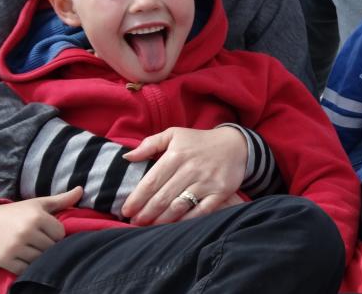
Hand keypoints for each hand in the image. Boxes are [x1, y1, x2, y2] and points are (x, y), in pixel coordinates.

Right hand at [0, 187, 81, 274]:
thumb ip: (62, 199)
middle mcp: (26, 232)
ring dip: (39, 256)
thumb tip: (81, 189)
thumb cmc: (19, 212)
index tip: (48, 230)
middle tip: (40, 240)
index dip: (56, 233)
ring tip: (33, 248)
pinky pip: (25, 269)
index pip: (60, 234)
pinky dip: (27, 266)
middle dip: (48, 245)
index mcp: (37, 218)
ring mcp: (15, 247)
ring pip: (40, 259)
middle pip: (51, 247)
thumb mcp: (39, 204)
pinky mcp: (5, 260)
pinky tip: (25, 256)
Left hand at [121, 126, 247, 225]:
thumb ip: (150, 144)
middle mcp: (191, 168)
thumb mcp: (174, 134)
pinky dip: (186, 220)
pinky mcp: (221, 192)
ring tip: (150, 226)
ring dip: (161, 220)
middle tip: (135, 223)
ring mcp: (207, 181)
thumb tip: (127, 157)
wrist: (236, 144)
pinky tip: (174, 225)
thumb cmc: (199, 141)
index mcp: (176, 154)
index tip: (125, 211)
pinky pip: (200, 212)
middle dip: (145, 213)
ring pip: (179, 206)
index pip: (151, 181)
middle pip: (162, 197)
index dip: (136, 199)